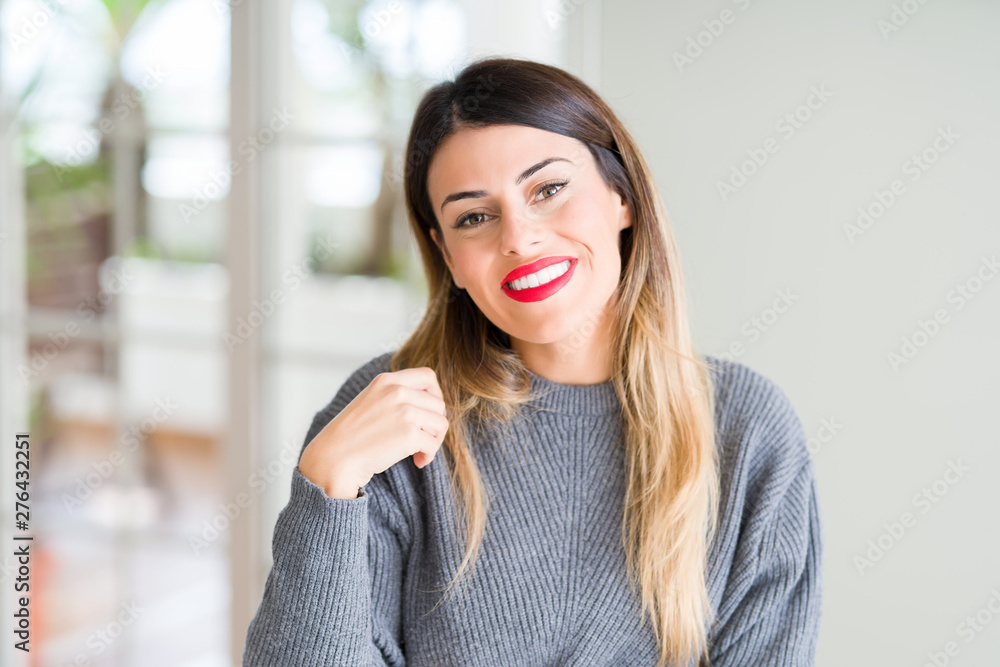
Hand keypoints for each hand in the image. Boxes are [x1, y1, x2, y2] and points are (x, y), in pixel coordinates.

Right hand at [299, 367, 448, 498]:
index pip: (428, 376)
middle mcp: (397, 391)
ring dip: (434, 440)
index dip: (436, 395)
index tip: (428, 413)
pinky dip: (429, 455)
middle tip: (423, 439)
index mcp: (386, 381)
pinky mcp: (409, 434)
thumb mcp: (371, 401)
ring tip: (420, 452)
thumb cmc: (351, 436)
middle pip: (438, 404)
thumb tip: (433, 406)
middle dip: (434, 424)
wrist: (334, 458)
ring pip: (441, 423)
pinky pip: (433, 444)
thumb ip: (395, 396)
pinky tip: (418, 462)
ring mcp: (404, 411)